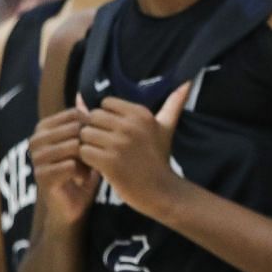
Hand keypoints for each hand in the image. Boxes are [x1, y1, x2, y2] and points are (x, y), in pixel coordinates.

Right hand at [29, 104, 99, 225]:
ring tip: (86, 168)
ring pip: (72, 146)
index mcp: (43, 128)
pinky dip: (81, 172)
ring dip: (86, 159)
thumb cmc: (80, 170)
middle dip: (89, 144)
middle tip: (91, 158)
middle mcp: (35, 141)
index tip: (94, 142)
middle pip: (73, 129)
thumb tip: (80, 95)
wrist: (73, 203)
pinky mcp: (41, 178)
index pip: (74, 114)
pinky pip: (69, 166)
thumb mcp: (83, 143)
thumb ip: (80, 122)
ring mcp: (36, 159)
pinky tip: (81, 179)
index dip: (91, 127)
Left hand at [78, 85, 190, 218]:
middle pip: (92, 118)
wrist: (161, 191)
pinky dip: (87, 160)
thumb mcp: (167, 128)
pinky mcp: (109, 161)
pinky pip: (83, 151)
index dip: (106, 119)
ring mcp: (119, 144)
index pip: (105, 104)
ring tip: (100, 156)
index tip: (114, 133)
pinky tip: (98, 166)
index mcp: (141, 113)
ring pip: (85, 134)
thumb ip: (174, 103)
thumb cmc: (159, 158)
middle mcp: (130, 126)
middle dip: (94, 132)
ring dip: (88, 146)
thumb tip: (188, 81)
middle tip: (103, 146)